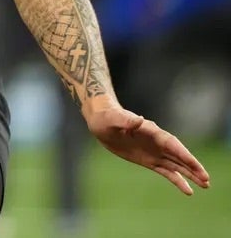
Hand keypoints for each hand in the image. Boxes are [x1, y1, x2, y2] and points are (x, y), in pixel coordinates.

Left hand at [86, 105, 210, 194]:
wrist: (101, 122)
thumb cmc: (107, 117)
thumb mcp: (113, 119)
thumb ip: (126, 120)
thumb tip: (140, 120)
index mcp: (151, 131)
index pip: (171, 143)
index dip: (183, 153)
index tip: (194, 164)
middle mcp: (156, 142)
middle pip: (178, 155)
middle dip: (192, 166)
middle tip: (206, 179)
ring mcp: (154, 152)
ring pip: (176, 165)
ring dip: (190, 174)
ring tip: (205, 185)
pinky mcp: (148, 161)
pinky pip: (166, 171)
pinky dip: (177, 180)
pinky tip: (188, 190)